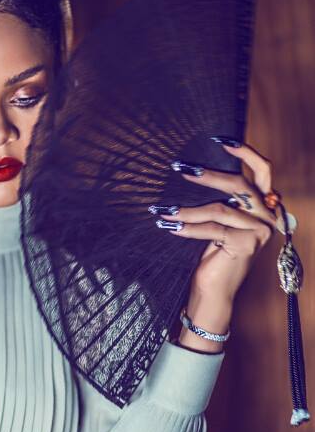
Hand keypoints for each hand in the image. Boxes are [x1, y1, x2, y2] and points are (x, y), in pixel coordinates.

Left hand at [158, 142, 276, 303]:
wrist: (213, 292)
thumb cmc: (212, 256)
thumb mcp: (218, 222)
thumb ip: (223, 199)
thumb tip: (199, 169)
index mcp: (264, 206)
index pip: (262, 171)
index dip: (246, 153)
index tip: (222, 140)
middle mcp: (267, 216)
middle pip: (239, 185)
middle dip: (208, 175)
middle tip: (181, 168)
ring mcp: (260, 231)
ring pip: (220, 208)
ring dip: (188, 208)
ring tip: (164, 209)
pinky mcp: (246, 244)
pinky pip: (212, 228)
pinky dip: (189, 227)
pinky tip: (171, 226)